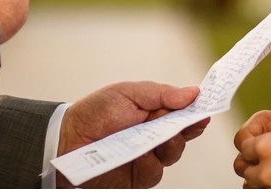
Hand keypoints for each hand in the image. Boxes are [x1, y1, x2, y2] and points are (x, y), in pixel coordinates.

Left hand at [57, 82, 208, 187]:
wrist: (65, 138)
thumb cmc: (95, 112)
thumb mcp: (127, 93)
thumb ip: (160, 94)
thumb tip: (194, 92)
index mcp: (155, 114)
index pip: (183, 115)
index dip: (196, 113)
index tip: (205, 110)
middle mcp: (154, 137)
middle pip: (182, 136)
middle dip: (185, 128)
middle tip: (184, 121)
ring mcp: (146, 158)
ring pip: (171, 155)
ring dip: (169, 145)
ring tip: (161, 137)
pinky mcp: (136, 178)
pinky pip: (153, 173)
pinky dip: (150, 163)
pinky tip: (142, 154)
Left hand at [234, 116, 270, 187]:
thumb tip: (263, 142)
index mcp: (269, 146)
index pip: (242, 145)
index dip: (251, 143)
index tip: (259, 145)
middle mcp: (268, 172)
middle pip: (243, 169)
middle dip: (252, 162)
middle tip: (267, 160)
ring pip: (252, 188)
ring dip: (260, 180)